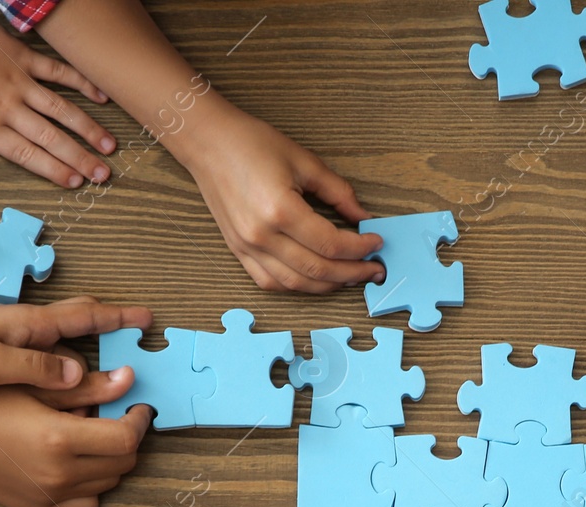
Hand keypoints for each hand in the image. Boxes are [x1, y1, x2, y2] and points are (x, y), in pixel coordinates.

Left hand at [0, 0, 114, 187]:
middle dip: (80, 158)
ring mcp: (21, 81)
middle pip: (50, 138)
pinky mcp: (25, 58)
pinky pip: (59, 72)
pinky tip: (102, 97)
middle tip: (104, 175)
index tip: (76, 183)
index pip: (26, 154)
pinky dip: (82, 83)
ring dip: (88, 129)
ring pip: (61, 110)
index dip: (53, 170)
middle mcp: (9, 106)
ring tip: (110, 147)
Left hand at [0, 295, 150, 392]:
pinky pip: (44, 355)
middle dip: (109, 322)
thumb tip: (82, 376)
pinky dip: (65, 361)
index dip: (118, 317)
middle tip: (135, 330)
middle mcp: (22, 327)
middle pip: (76, 318)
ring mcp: (9, 338)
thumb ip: (37, 368)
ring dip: (89, 343)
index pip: (84, 315)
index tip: (148, 318)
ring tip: (111, 356)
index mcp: (26, 324)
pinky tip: (64, 375)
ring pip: (61, 337)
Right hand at [0, 364, 150, 506]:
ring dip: (110, 460)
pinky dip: (92, 486)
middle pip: (124, 463)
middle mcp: (61, 473)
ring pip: (109, 483)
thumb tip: (128, 379)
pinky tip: (76, 465)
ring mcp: (53, 496)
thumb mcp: (35, 388)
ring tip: (87, 438)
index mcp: (60, 438)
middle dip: (128, 439)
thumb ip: (87, 388)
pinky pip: (88, 504)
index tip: (138, 408)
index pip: (127, 439)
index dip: (140, 421)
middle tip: (114, 419)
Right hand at [183, 106, 381, 292]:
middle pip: (318, 270)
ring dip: (329, 284)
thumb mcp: (304, 161)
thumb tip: (364, 217)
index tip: (376, 242)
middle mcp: (261, 235)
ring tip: (352, 277)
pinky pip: (271, 282)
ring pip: (297, 284)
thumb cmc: (252, 144)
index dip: (360, 248)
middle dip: (353, 273)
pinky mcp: (238, 251)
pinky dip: (299, 286)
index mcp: (280, 210)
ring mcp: (247, 247)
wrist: (209, 142)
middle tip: (374, 269)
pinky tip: (317, 279)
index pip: (330, 244)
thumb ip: (338, 192)